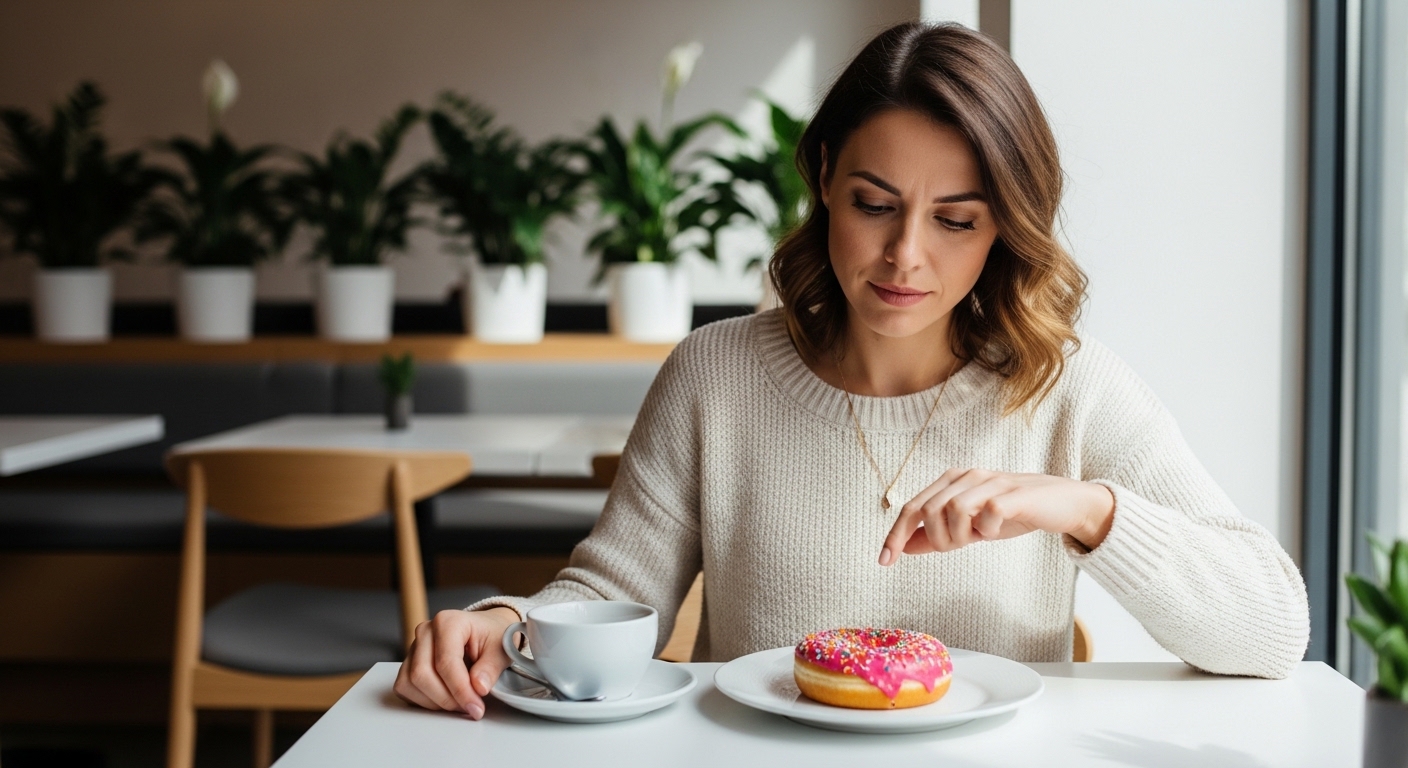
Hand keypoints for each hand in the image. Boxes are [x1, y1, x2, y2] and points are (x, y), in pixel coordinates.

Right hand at [393, 606, 518, 718]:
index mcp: (448, 622)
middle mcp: (425, 632)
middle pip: (422, 674)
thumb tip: (478, 687)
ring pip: (410, 684)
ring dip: (436, 701)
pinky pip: (405, 689)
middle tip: (470, 707)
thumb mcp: (502, 648)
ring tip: (461, 701)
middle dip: (447, 698)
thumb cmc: (492, 636)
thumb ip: (491, 667)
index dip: (460, 689)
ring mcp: (413, 647)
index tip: (475, 706)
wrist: (485, 631)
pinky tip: (447, 698)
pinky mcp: (408, 664)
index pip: (445, 662)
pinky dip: (425, 701)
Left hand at [879, 469, 1114, 564]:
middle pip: (928, 511)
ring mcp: (990, 483)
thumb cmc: (1013, 514)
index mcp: (952, 482)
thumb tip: (904, 547)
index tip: (884, 561)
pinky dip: (986, 529)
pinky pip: (986, 514)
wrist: (1062, 504)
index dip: (895, 534)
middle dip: (937, 539)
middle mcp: (967, 477)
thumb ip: (938, 534)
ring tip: (979, 537)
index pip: (913, 507)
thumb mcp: (970, 528)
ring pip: (952, 510)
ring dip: (960, 535)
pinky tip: (995, 531)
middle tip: (960, 546)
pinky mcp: (1012, 494)